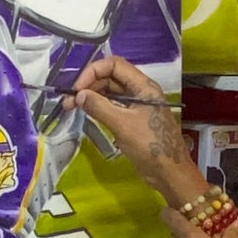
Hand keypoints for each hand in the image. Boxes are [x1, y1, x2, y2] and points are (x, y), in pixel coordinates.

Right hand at [67, 55, 188, 191]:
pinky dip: (98, 107)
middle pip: (110, 78)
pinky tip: (85, 113)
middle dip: (88, 85)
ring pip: (110, 93)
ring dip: (91, 97)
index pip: (115, 65)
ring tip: (70, 107)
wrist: (169, 172)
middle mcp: (140, 92)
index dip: (93, 71)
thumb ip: (100, 107)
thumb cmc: (150, 145)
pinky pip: (112, 107)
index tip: (77, 88)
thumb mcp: (123, 125)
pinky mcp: (132, 120)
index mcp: (143, 86)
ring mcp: (136, 106)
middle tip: (68, 101)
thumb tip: (78, 95)